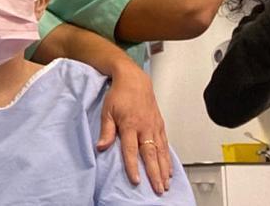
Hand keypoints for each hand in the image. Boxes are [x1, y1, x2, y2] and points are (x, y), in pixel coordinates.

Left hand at [99, 65, 170, 194]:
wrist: (134, 79)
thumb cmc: (119, 94)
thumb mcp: (107, 111)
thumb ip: (106, 130)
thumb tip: (101, 147)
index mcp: (129, 124)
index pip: (131, 150)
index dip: (133, 166)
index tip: (136, 180)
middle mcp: (144, 127)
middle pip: (150, 154)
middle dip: (154, 173)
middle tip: (158, 189)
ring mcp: (154, 126)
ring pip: (161, 151)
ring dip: (164, 169)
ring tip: (166, 184)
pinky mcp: (160, 124)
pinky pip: (165, 144)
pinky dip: (168, 158)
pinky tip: (169, 169)